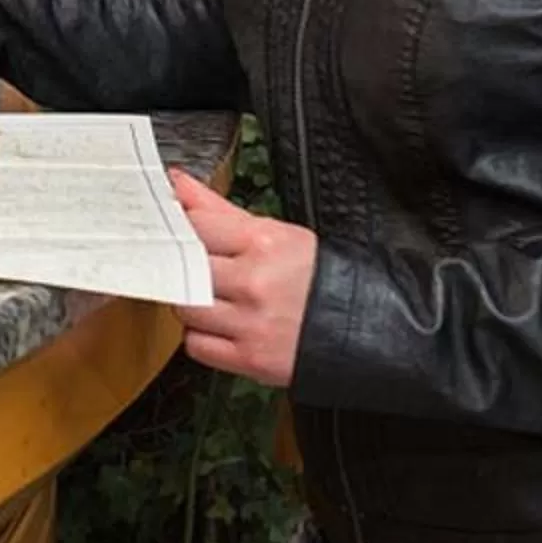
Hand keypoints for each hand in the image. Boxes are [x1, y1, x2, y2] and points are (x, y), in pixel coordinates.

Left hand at [169, 168, 316, 387]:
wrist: (364, 327)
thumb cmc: (318, 278)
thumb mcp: (277, 233)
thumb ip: (219, 209)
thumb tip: (177, 183)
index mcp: (264, 243)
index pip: (194, 225)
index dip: (181, 229)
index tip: (178, 234)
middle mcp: (255, 282)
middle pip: (182, 267)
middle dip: (185, 268)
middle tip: (198, 269)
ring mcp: (251, 323)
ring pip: (185, 308)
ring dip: (192, 304)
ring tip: (215, 300)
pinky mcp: (250, 359)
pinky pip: (196, 345)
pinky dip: (201, 338)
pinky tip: (221, 328)